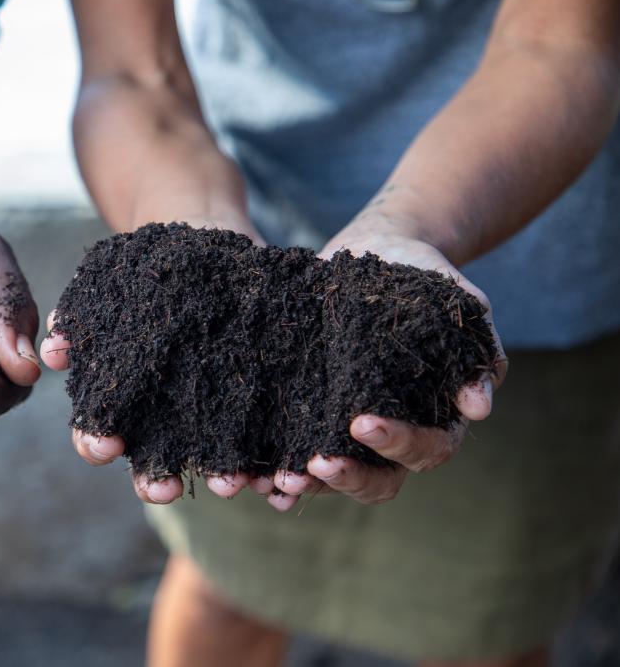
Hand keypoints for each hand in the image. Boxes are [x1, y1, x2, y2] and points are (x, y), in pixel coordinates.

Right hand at [41, 212, 265, 504]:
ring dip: (218, 478)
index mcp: (120, 402)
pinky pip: (266, 446)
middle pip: (152, 466)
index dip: (98, 443)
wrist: (209, 248)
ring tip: (231, 483)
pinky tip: (281, 477)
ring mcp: (210, 421)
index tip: (107, 447)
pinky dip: (272, 466)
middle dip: (155, 483)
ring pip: (211, 463)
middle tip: (165, 490)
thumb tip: (51, 352)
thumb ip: (77, 320)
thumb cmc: (147, 273)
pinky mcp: (258, 410)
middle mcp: (162, 422)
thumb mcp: (107, 288)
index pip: (100, 434)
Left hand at [265, 224, 508, 509]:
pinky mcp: (314, 413)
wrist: (380, 249)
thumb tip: (478, 407)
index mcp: (437, 417)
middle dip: (348, 477)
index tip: (361, 422)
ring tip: (279, 482)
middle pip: (380, 481)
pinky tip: (255, 479)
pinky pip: (297, 453)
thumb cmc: (426, 276)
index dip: (397, 444)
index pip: (426, 450)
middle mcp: (395, 434)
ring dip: (308, 485)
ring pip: (335, 477)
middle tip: (315, 464)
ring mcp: (350, 429)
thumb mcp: (458, 304)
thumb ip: (476, 351)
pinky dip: (277, 472)